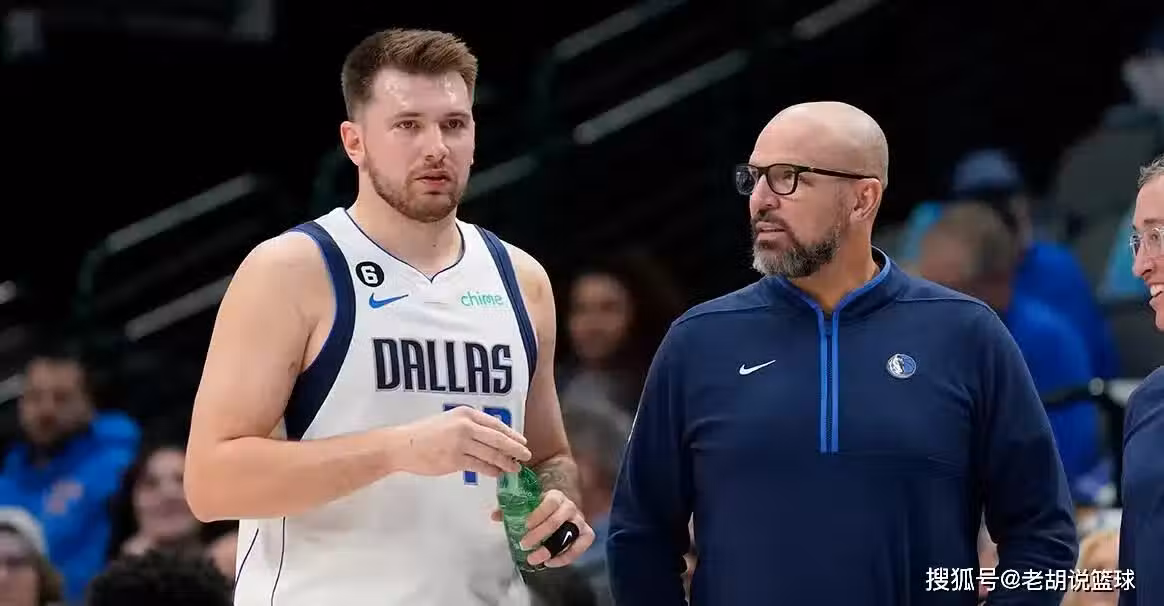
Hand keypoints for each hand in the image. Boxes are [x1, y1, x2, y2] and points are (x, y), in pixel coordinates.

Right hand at [396, 406, 530, 476]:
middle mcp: (466, 425)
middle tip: (526, 456)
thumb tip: (491, 438)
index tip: (522, 442)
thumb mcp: (449, 421)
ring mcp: (461, 442)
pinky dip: (491, 470)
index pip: (495, 424)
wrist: (403, 445)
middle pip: (498, 438)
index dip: (512, 434)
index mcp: (466, 413)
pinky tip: (498, 474)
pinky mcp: (455, 459)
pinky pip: (480, 466)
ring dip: (506, 462)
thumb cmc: (425, 433)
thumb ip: (469, 426)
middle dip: (515, 448)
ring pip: (491, 453)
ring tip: (515, 468)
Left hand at [491, 489, 593, 567]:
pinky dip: (568, 556)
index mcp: (556, 496)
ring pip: (570, 534)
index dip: (539, 514)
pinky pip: (582, 545)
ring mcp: (579, 520)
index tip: (525, 525)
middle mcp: (570, 507)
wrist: (561, 510)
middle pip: (557, 521)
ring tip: (537, 559)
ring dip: (552, 549)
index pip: (551, 502)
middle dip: (540, 535)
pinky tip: (551, 562)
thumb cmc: (541, 508)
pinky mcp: (586, 533)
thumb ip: (512, 509)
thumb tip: (495, 516)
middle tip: (524, 545)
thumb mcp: (527, 505)